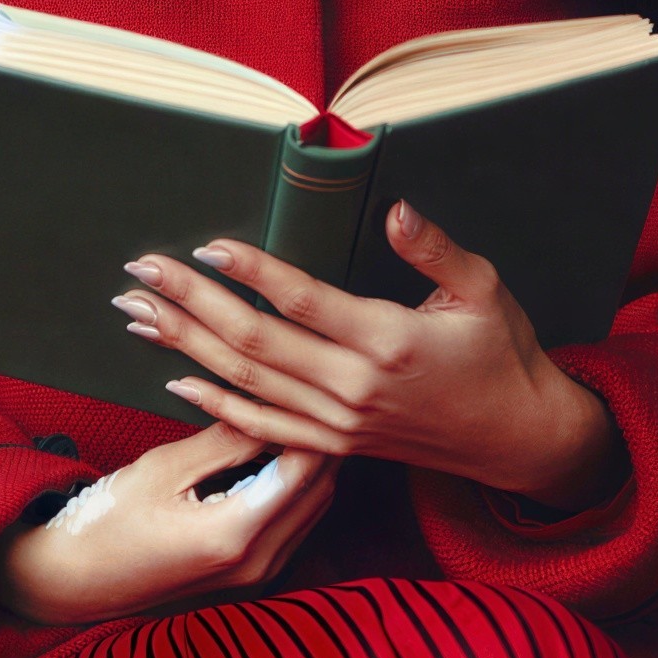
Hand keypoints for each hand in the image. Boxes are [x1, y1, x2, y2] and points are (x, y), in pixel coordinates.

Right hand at [0, 421, 337, 626]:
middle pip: (318, 491)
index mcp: (236, 534)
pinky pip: (292, 526)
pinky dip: (292, 490)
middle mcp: (257, 562)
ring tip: (291, 417)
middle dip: (316, 440)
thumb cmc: (110, 520)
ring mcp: (256, 576)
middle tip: (303, 392)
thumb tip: (268, 405)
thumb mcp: (164, 467)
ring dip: (308, 465)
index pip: (302, 469)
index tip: (306, 385)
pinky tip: (274, 457)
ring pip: (310, 509)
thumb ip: (224, 439)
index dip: (309, 422)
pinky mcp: (249, 577)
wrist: (76, 580)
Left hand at [111, 201, 628, 510]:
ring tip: (136, 313)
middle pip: (253, 342)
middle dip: (190, 302)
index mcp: (387, 340)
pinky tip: (176, 378)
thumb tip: (395, 209)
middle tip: (140, 270)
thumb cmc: (503, 354)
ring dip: (185, 345)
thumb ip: (434, 250)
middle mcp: (355, 387)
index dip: (251, 272)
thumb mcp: (484, 290)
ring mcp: (340, 424)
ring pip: (245, 382)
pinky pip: (263, 427)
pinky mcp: (336, 448)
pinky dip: (215, 404)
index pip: (301, 301)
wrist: (522, 440)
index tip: (206, 246)